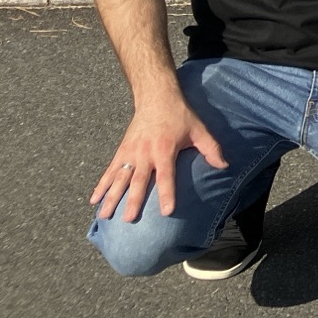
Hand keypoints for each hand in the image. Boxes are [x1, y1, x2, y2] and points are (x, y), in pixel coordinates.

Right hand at [91, 98, 226, 222]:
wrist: (156, 97)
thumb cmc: (179, 115)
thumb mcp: (199, 129)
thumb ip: (211, 148)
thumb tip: (225, 166)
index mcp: (165, 150)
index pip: (167, 176)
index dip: (167, 193)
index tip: (166, 212)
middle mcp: (145, 154)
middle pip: (139, 181)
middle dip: (133, 201)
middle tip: (129, 220)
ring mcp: (130, 153)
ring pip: (119, 179)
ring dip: (111, 198)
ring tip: (104, 216)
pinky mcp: (121, 151)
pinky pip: (109, 171)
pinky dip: (100, 185)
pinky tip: (93, 200)